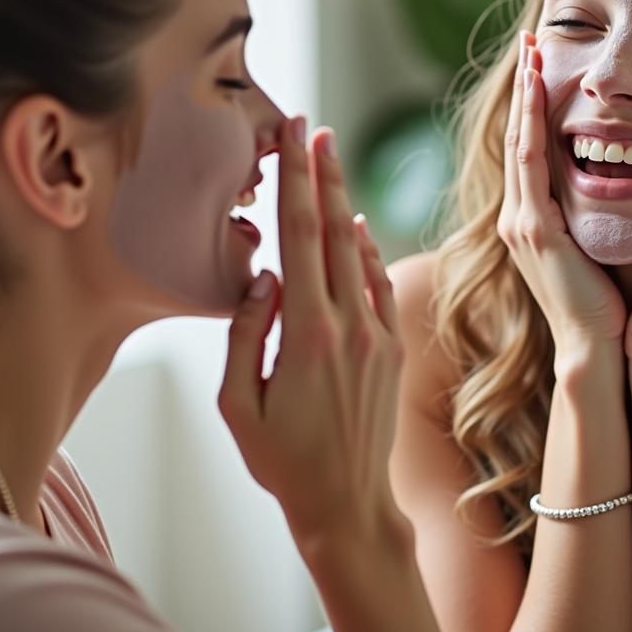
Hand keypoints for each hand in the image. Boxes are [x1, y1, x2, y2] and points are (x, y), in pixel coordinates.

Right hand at [219, 118, 404, 545]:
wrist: (348, 503)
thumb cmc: (283, 460)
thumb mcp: (238, 405)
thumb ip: (244, 334)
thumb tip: (262, 278)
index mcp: (306, 333)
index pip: (300, 237)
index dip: (297, 180)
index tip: (294, 138)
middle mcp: (348, 324)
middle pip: (335, 229)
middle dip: (323, 173)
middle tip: (313, 129)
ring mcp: (377, 334)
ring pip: (360, 251)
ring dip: (345, 202)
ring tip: (331, 162)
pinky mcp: (393, 348)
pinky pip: (380, 284)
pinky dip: (368, 250)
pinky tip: (357, 226)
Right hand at [497, 32, 626, 378]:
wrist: (601, 352)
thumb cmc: (612, 306)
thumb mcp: (600, 249)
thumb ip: (603, 215)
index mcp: (536, 220)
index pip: (533, 149)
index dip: (534, 106)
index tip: (542, 65)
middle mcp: (519, 216)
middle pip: (518, 135)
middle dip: (523, 86)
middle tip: (529, 38)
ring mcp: (520, 221)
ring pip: (518, 141)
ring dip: (524, 93)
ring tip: (530, 51)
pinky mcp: (532, 230)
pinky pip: (530, 162)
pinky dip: (531, 121)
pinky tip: (536, 89)